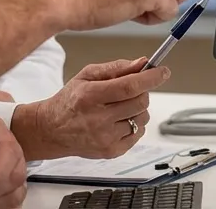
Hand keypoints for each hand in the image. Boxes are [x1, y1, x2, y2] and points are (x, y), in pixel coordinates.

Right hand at [12, 57, 167, 160]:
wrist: (53, 130)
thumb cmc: (69, 101)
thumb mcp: (86, 76)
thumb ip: (115, 68)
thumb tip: (141, 63)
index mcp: (90, 95)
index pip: (129, 86)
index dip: (150, 78)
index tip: (162, 72)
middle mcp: (98, 118)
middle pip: (140, 102)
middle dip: (142, 91)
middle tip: (132, 89)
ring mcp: (106, 137)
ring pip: (142, 118)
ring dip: (138, 109)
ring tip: (120, 107)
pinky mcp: (112, 151)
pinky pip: (138, 134)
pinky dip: (134, 124)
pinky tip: (118, 121)